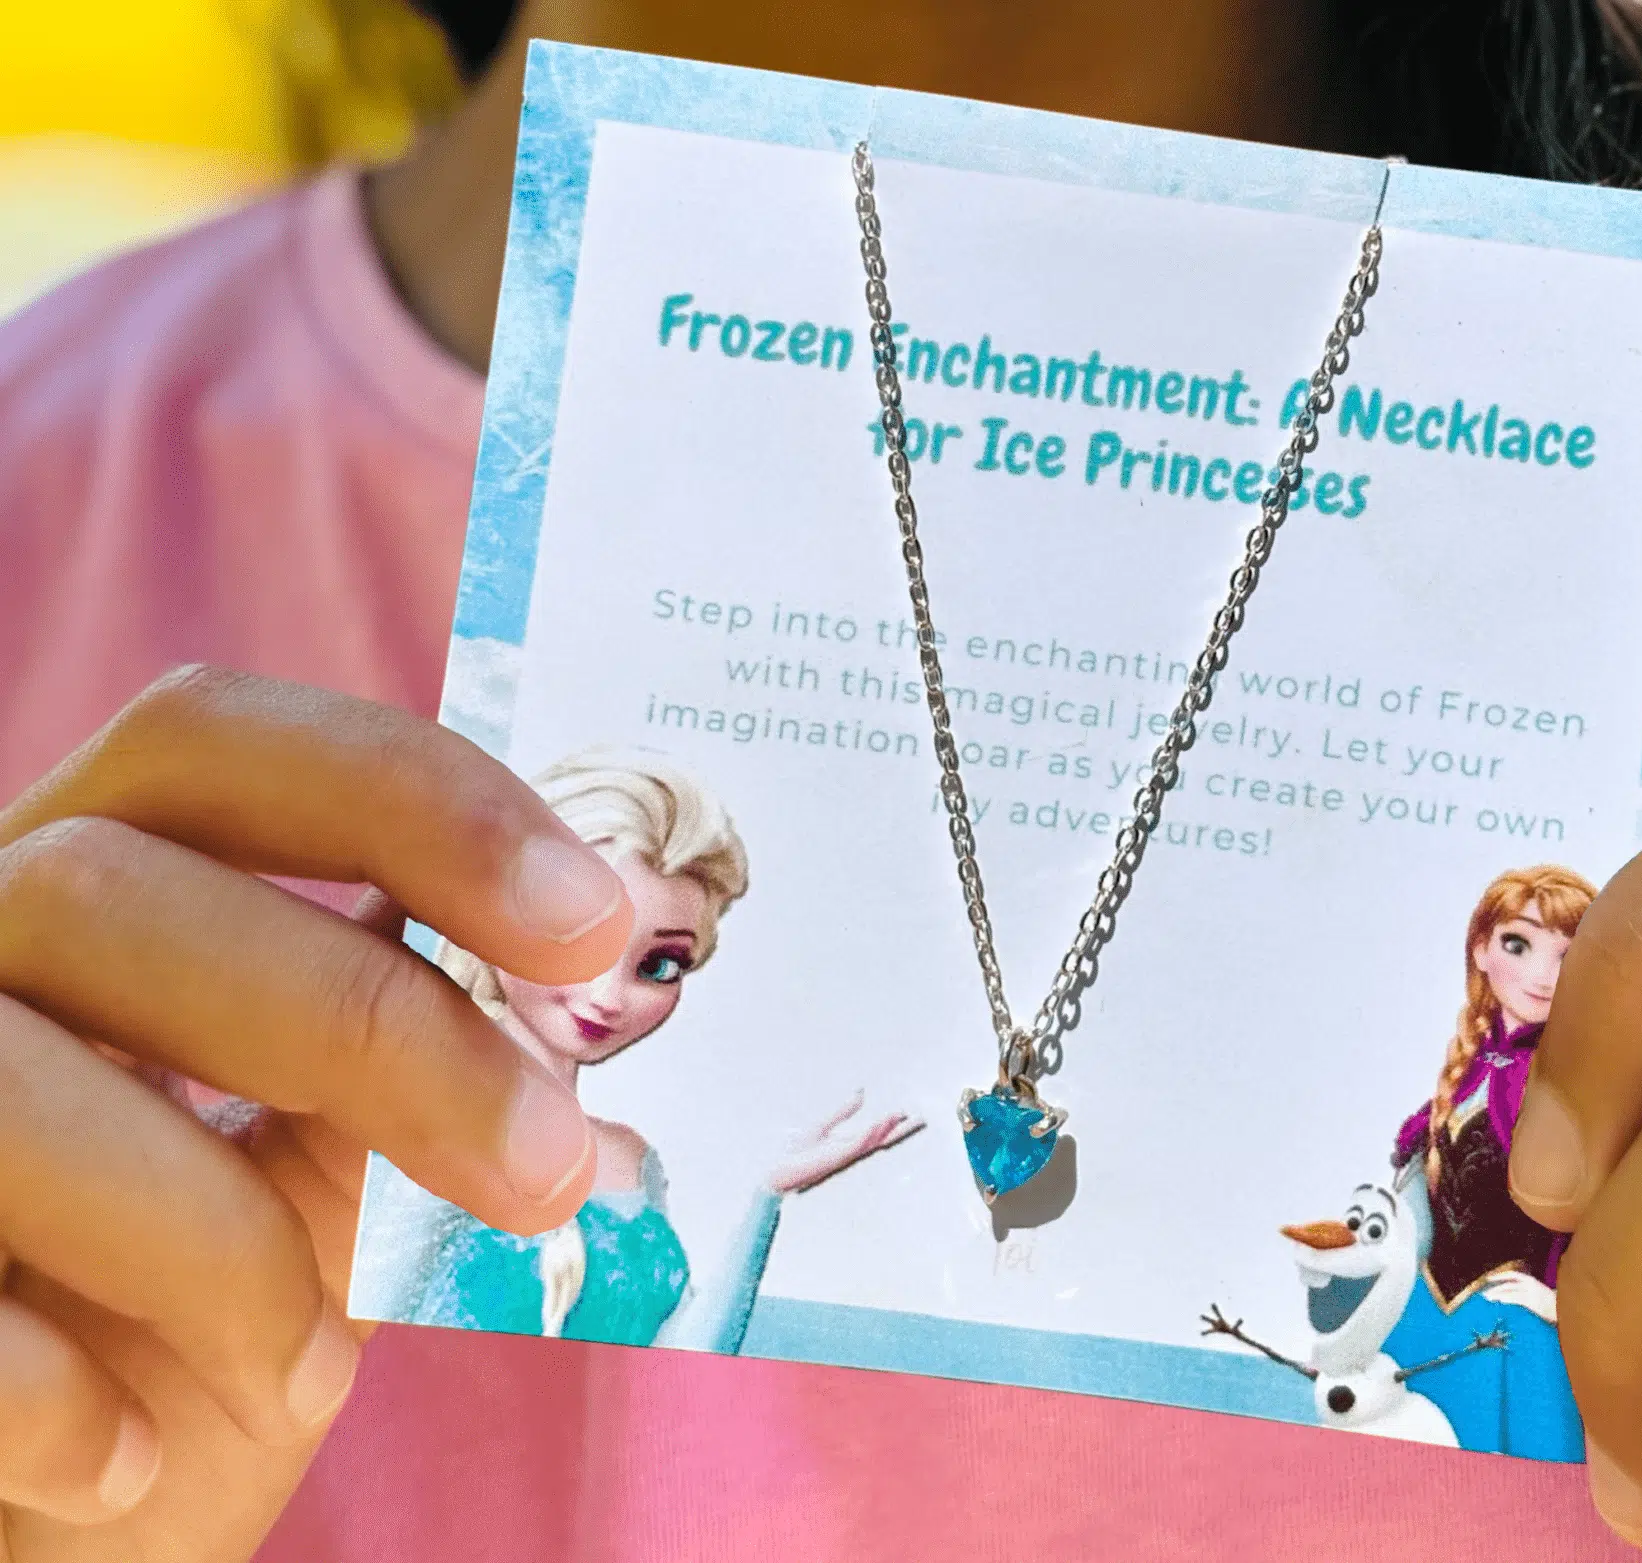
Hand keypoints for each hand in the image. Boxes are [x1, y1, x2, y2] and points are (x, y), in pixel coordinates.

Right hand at [0, 668, 632, 1560]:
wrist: (26, 1528)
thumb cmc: (167, 1345)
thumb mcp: (305, 1211)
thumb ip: (385, 1098)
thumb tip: (560, 1016)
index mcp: (91, 892)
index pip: (221, 744)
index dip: (412, 800)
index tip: (595, 919)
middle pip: (114, 886)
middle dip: (371, 1027)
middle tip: (552, 1168)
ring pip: (14, 1082)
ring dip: (211, 1242)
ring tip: (306, 1376)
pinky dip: (44, 1393)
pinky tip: (125, 1462)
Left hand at [768, 1090, 922, 1193]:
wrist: (776, 1171)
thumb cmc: (796, 1151)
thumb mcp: (823, 1124)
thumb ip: (843, 1111)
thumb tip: (861, 1092)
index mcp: (850, 1144)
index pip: (880, 1133)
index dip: (897, 1124)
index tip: (914, 1114)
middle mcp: (851, 1151)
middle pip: (882, 1139)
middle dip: (901, 1129)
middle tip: (922, 1118)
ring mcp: (843, 1156)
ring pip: (870, 1140)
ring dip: (885, 1127)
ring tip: (900, 1114)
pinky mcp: (832, 1159)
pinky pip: (853, 1145)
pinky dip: (866, 1135)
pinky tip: (875, 1124)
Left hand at [1480, 1271, 1557, 1323]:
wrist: (1567, 1309)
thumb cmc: (1553, 1305)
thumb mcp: (1539, 1294)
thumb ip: (1526, 1293)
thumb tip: (1508, 1296)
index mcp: (1532, 1281)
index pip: (1513, 1275)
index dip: (1500, 1276)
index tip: (1489, 1278)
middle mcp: (1531, 1284)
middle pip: (1509, 1283)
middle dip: (1495, 1288)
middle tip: (1483, 1294)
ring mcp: (1532, 1292)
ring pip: (1511, 1290)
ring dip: (1498, 1294)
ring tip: (1488, 1298)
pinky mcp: (1533, 1301)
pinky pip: (1517, 1298)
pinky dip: (1508, 1298)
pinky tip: (1500, 1301)